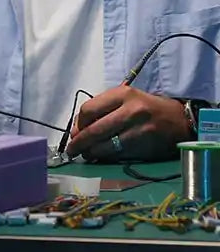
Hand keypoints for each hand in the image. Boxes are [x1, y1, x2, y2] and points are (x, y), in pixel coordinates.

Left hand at [64, 86, 187, 160]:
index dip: (78, 124)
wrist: (180, 120)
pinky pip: (119, 155)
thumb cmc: (146, 107)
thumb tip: (77, 130)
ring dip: (91, 153)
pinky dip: (107, 157)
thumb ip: (101, 110)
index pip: (88, 110)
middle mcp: (131, 110)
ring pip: (105, 146)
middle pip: (94, 130)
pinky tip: (102, 156)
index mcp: (122, 94)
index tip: (75, 132)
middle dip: (79, 143)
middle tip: (71, 151)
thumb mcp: (125, 99)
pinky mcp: (145, 146)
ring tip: (86, 154)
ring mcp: (139, 130)